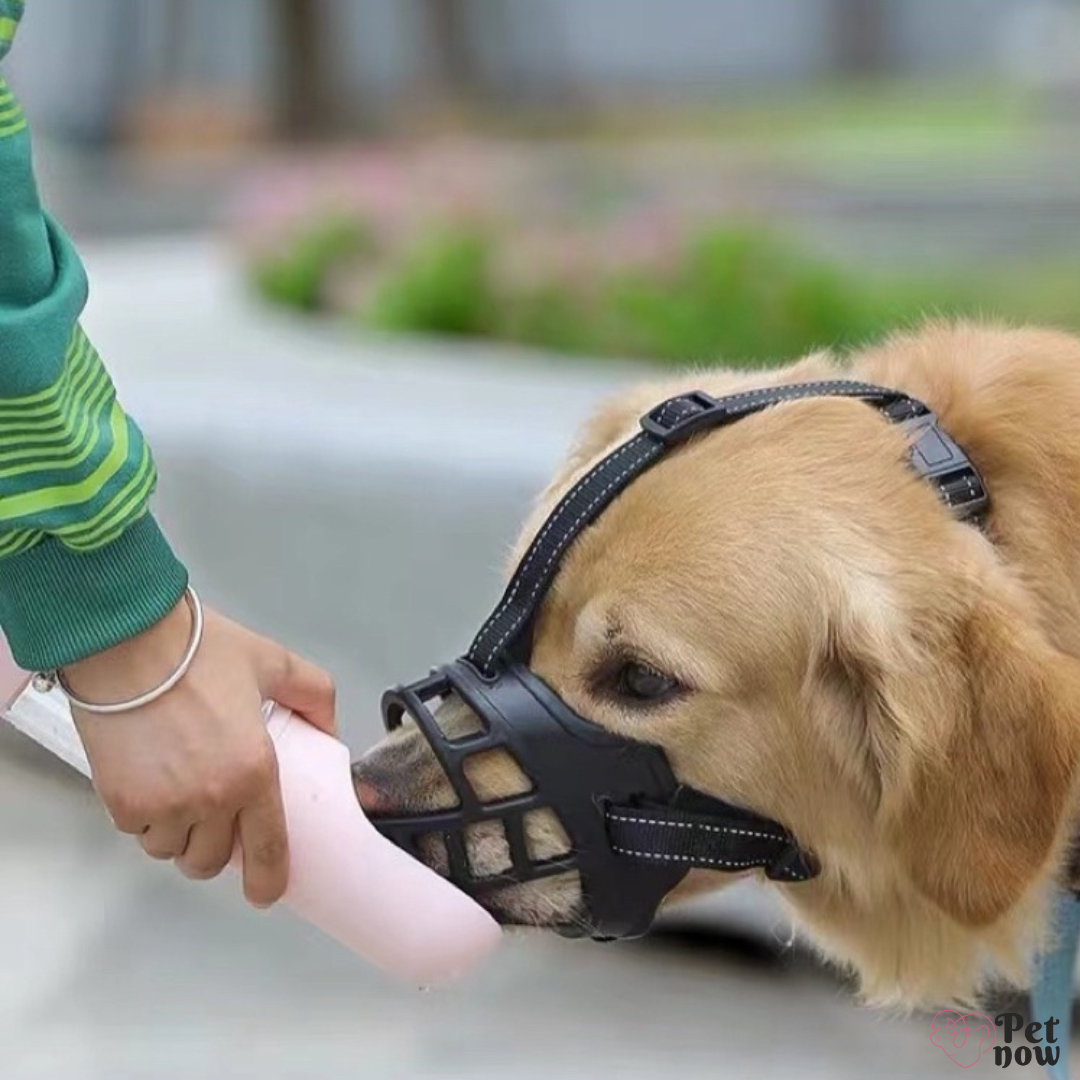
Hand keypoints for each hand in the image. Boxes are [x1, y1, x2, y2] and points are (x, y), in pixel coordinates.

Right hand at [65, 599, 335, 907]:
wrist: (126, 641)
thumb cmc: (199, 650)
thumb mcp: (272, 662)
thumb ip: (312, 694)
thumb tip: (328, 728)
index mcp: (254, 771)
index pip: (267, 850)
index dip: (269, 881)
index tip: (267, 892)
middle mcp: (210, 799)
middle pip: (212, 861)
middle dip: (216, 847)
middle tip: (217, 817)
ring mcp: (161, 807)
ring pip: (172, 852)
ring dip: (179, 835)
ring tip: (182, 796)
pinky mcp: (120, 805)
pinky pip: (138, 834)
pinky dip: (146, 820)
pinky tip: (152, 783)